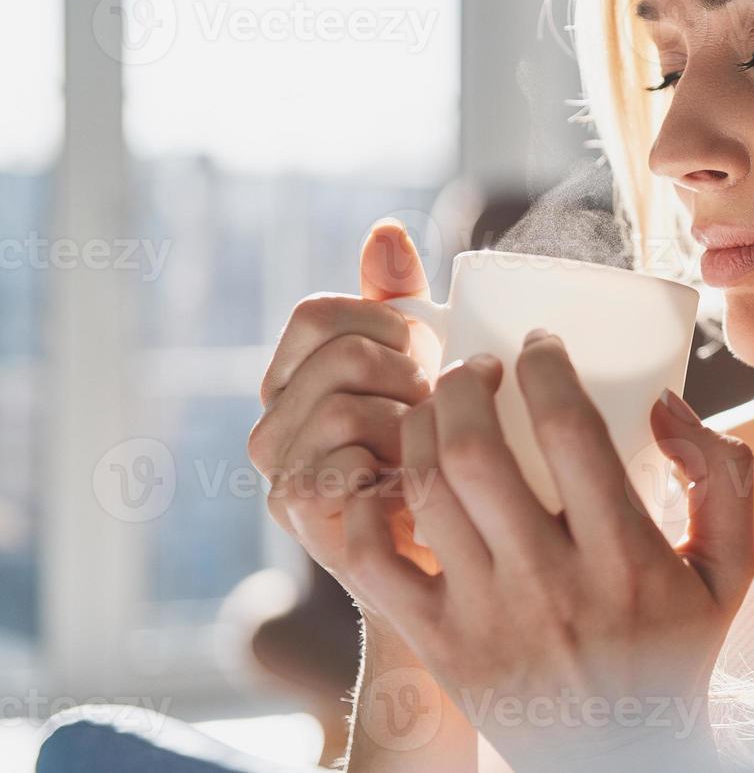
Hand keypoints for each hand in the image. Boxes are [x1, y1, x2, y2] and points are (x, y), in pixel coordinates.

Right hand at [247, 219, 441, 617]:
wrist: (449, 555)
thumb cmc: (440, 454)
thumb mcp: (423, 368)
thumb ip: (396, 302)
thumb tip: (386, 230)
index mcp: (296, 378)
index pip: (317, 314)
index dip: (382, 321)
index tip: (426, 348)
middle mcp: (273, 422)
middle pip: (335, 355)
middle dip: (404, 372)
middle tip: (437, 407)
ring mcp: (280, 471)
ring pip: (343, 407)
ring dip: (405, 422)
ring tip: (430, 448)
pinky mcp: (299, 517)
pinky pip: (341, 464)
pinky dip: (389, 467)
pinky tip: (414, 482)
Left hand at [340, 331, 753, 771]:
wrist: (623, 756)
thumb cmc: (674, 649)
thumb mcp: (729, 570)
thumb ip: (724, 476)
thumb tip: (665, 404)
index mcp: (625, 558)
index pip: (570, 428)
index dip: (545, 365)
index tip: (540, 345)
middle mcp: (549, 585)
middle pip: (476, 449)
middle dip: (465, 382)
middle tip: (478, 367)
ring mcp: (486, 618)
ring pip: (425, 491)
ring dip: (420, 426)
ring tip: (438, 408)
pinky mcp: (440, 646)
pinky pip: (376, 561)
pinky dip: (370, 507)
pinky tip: (394, 480)